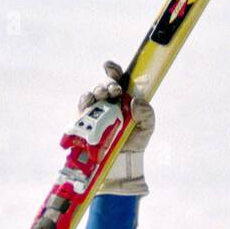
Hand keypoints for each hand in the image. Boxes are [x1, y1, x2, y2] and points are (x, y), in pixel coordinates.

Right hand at [78, 60, 154, 196]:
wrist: (122, 160)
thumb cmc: (135, 139)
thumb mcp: (147, 126)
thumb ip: (147, 114)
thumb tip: (136, 102)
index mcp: (124, 96)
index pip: (117, 77)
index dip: (112, 70)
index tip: (110, 68)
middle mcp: (108, 99)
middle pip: (104, 84)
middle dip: (108, 83)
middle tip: (114, 89)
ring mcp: (96, 108)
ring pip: (93, 93)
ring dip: (97, 91)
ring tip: (102, 95)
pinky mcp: (85, 119)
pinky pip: (82, 107)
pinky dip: (85, 102)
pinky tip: (89, 103)